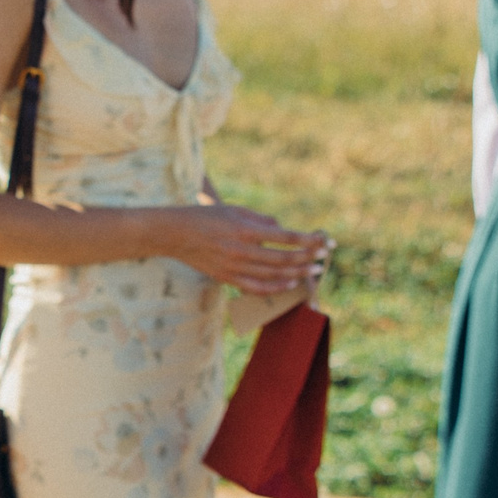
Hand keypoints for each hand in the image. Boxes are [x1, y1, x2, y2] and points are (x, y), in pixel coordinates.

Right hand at [155, 204, 329, 295]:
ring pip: (273, 275)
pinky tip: (290, 283)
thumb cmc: (205, 217)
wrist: (173, 234)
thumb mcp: (234, 210)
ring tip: (312, 271)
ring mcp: (233, 267)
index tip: (323, 242)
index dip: (308, 241)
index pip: (285, 238)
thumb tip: (283, 229)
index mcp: (244, 230)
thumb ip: (260, 220)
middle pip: (283, 259)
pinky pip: (257, 287)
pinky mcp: (227, 278)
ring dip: (297, 273)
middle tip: (321, 258)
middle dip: (307, 259)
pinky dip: (276, 287)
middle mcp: (241, 250)